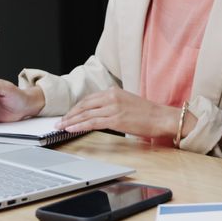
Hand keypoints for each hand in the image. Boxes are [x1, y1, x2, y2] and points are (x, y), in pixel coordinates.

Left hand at [55, 88, 178, 138]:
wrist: (161, 117)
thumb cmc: (147, 113)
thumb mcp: (126, 102)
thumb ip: (112, 104)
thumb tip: (98, 113)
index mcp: (113, 91)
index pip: (88, 99)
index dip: (76, 108)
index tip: (68, 114)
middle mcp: (111, 97)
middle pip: (84, 105)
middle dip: (70, 114)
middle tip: (59, 121)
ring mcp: (113, 108)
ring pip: (86, 114)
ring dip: (71, 121)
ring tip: (61, 127)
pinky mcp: (115, 119)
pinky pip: (92, 123)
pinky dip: (79, 126)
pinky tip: (71, 129)